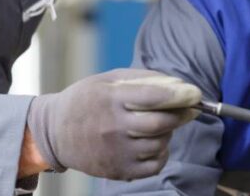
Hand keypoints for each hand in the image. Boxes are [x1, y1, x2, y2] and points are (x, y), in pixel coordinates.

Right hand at [26, 68, 201, 179]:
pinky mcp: (118, 170)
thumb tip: (177, 83)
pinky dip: (161, 153)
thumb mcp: (107, 79)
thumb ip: (143, 79)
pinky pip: (154, 165)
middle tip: (190, 108)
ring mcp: (116, 151)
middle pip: (161, 122)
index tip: (194, 93)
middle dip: (182, 114)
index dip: (178, 94)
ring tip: (159, 124)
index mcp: (110, 99)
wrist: (55, 133)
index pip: (152, 97)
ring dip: (168, 132)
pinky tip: (154, 143)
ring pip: (160, 143)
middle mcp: (114, 126)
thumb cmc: (85, 100)